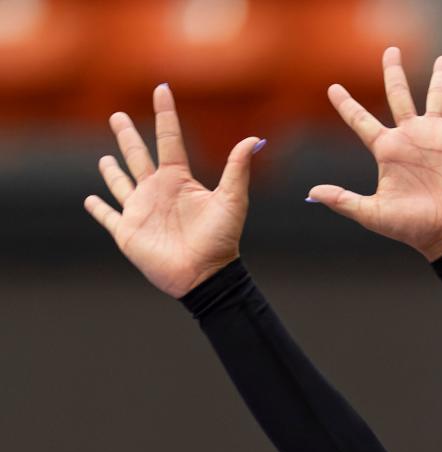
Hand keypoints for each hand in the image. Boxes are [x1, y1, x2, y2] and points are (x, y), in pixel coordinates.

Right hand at [84, 84, 263, 297]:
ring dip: (112, 171)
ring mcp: (141, 211)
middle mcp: (157, 192)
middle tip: (118, 117)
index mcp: (179, 180)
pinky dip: (98, 208)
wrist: (205, 276)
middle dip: (127, 136)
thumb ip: (237, 169)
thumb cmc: (221, 241)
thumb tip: (254, 139)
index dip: (166, 115)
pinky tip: (91, 201)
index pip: (169, 140)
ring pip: (121, 183)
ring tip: (105, 158)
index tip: (162, 89)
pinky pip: (108, 216)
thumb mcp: (232, 201)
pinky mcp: (127, 231)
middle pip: (138, 156)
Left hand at [308, 47, 441, 260]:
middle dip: (394, 73)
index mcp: (387, 150)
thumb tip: (312, 192)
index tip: (332, 88)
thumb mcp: (373, 214)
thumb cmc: (411, 228)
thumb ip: (343, 200)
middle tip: (391, 51)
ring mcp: (436, 137)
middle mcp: (410, 138)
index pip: (361, 121)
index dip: (346, 105)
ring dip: (440, 78)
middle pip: (398, 95)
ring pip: (436, 97)